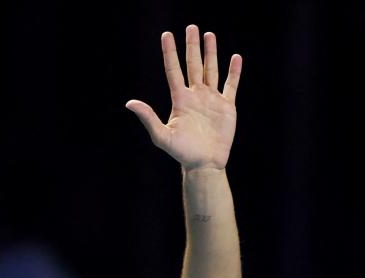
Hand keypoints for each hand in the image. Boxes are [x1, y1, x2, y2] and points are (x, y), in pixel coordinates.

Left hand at [126, 25, 241, 171]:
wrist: (204, 163)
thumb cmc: (181, 152)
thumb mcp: (162, 135)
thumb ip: (147, 118)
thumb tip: (129, 103)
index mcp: (180, 99)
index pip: (173, 70)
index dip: (170, 52)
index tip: (167, 35)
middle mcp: (195, 95)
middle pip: (192, 65)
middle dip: (192, 46)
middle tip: (191, 27)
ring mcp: (211, 99)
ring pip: (211, 70)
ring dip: (211, 53)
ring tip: (209, 35)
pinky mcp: (227, 106)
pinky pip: (231, 85)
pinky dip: (234, 72)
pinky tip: (235, 58)